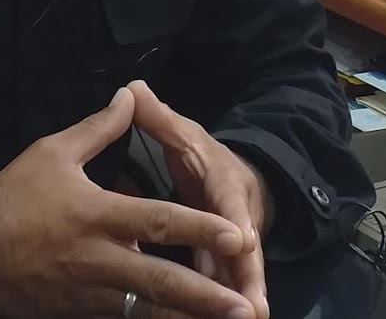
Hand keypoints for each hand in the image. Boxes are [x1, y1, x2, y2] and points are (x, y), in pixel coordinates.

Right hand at [0, 87, 257, 318]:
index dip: (200, 229)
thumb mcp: (51, 153)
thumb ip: (98, 129)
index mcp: (97, 215)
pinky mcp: (79, 314)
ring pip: (146, 311)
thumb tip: (130, 96)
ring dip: (187, 318)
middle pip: (162, 282)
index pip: (159, 221)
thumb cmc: (11, 199)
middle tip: (246, 306)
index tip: (238, 236)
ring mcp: (90, 294)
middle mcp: (99, 260)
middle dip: (207, 297)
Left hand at [128, 81, 271, 318]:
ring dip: (238, 300)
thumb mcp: (187, 136)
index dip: (236, 221)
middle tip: (252, 308)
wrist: (239, 181)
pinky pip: (222, 289)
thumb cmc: (206, 159)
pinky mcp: (226, 269)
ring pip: (237, 277)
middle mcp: (237, 219)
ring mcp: (235, 248)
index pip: (231, 201)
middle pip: (245, 252)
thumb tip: (133, 90)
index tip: (241, 239)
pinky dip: (217, 309)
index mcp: (225, 182)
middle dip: (248, 279)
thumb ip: (160, 119)